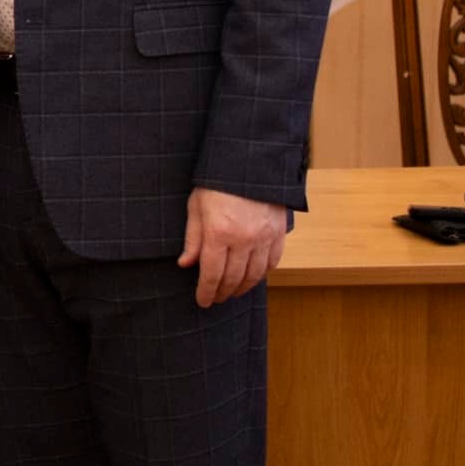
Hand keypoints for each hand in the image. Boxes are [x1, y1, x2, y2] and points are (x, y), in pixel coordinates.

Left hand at [179, 186, 287, 307]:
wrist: (249, 164)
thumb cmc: (216, 184)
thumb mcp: (196, 207)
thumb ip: (192, 239)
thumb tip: (185, 264)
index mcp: (219, 234)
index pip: (211, 274)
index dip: (206, 292)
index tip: (202, 301)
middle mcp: (243, 240)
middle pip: (233, 279)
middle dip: (222, 292)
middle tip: (215, 298)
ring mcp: (264, 237)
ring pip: (255, 275)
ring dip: (242, 288)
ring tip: (232, 292)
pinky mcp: (278, 233)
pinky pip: (272, 262)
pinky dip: (262, 273)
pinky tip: (253, 277)